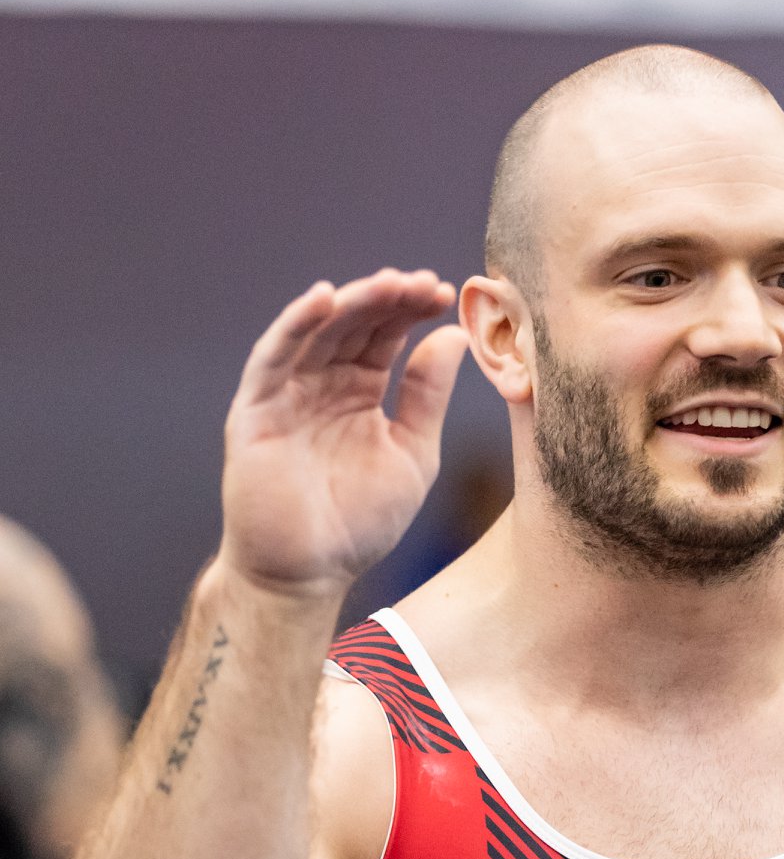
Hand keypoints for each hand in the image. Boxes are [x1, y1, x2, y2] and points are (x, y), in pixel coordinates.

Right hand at [220, 269, 469, 597]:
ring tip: (388, 284)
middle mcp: (322, 384)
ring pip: (317, 332)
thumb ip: (428, 397)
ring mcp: (287, 394)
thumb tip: (453, 337)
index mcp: (359, 392)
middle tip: (423, 283)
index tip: (445, 294)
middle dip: (388, 300)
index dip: (412, 311)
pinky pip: (272, 358)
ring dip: (351, 303)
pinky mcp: (255, 410)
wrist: (308, 575)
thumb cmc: (358, 525)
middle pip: (354, 325)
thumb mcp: (413, 455)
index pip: (386, 336)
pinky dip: (294, 325)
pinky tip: (322, 299)